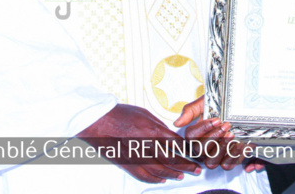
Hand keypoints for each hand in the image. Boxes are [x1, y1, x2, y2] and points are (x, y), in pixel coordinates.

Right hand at [77, 104, 200, 183]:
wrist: (99, 121)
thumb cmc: (121, 115)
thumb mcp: (145, 114)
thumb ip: (159, 127)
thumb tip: (170, 136)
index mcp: (153, 130)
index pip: (177, 144)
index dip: (188, 151)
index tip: (195, 153)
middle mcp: (147, 145)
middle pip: (172, 160)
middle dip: (186, 166)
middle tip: (195, 169)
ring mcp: (137, 156)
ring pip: (159, 170)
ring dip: (172, 174)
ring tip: (182, 176)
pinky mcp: (127, 164)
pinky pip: (143, 175)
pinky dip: (154, 179)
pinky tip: (161, 179)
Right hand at [174, 96, 263, 171]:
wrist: (237, 106)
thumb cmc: (219, 105)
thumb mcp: (204, 103)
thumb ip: (190, 111)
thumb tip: (177, 123)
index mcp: (194, 134)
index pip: (190, 137)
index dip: (203, 129)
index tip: (216, 119)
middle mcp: (202, 147)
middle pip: (199, 150)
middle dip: (213, 137)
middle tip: (226, 125)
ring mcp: (214, 155)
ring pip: (211, 161)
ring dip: (221, 147)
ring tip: (231, 134)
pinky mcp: (227, 160)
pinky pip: (226, 165)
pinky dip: (233, 156)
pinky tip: (239, 144)